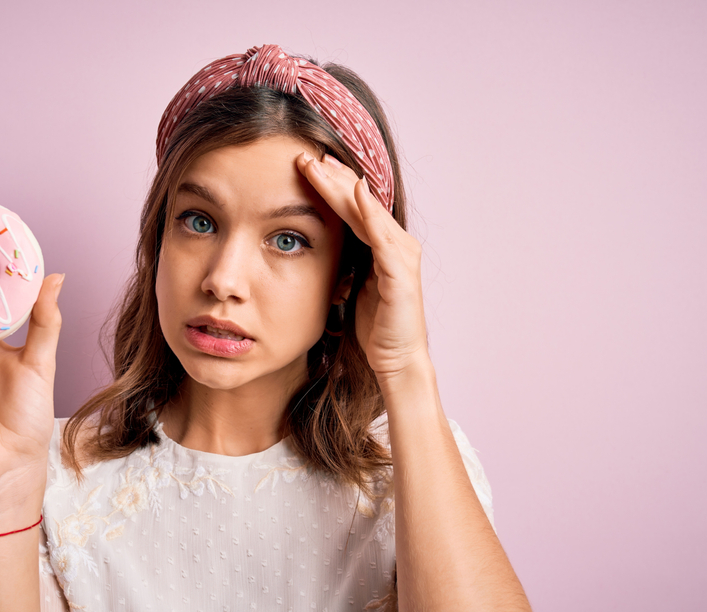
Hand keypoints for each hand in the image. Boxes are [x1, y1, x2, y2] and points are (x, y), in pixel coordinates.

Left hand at [296, 152, 431, 384]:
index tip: (306, 163)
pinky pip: (383, 238)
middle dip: (333, 177)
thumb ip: (344, 262)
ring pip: (368, 213)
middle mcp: (396, 245)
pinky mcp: (400, 274)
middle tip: (305, 155)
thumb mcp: (353, 286)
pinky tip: (357, 194)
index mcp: (381, 247)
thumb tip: (320, 246)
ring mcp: (401, 257)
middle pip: (360, 202)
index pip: (354, 207)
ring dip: (344, 187)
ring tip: (321, 165)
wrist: (396, 361)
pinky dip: (370, 214)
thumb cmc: (375, 327)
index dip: (332, 184)